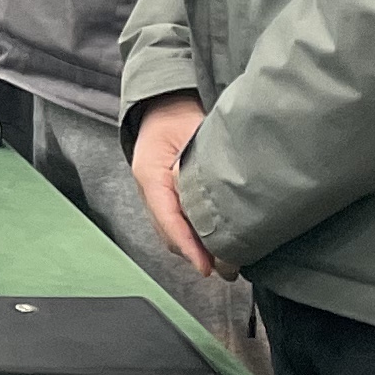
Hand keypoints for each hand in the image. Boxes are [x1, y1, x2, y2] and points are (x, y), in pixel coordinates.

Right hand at [128, 95, 219, 278]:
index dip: (186, 244)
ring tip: (224, 263)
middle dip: (194, 254)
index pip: (167, 217)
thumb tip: (214, 196)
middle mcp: (148, 189)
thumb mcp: (191, 133)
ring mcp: (154, 195)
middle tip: (226, 270)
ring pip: (171, 232)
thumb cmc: (177, 115)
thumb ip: (199, 164)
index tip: (206, 266)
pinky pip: (176, 224)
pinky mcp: (165, 198)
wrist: (165, 105)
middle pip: (168, 232)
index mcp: (149, 173)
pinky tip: (214, 244)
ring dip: (194, 249)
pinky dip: (193, 237)